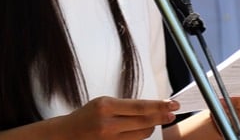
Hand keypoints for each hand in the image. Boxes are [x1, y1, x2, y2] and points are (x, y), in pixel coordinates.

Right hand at [53, 96, 178, 139]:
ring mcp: (110, 139)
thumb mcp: (102, 103)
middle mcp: (108, 123)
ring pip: (142, 134)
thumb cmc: (85, 116)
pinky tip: (141, 130)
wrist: (67, 134)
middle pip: (144, 121)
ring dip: (151, 127)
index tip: (171, 104)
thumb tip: (149, 107)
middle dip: (161, 117)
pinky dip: (140, 135)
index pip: (139, 106)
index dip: (158, 106)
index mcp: (105, 106)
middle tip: (172, 113)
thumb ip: (123, 106)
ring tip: (153, 121)